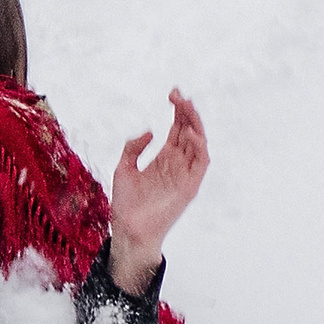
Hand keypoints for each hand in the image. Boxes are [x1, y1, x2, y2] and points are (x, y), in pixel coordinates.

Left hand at [110, 88, 208, 292]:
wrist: (127, 230)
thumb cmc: (126, 204)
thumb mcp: (123, 168)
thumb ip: (133, 148)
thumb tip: (151, 131)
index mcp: (164, 158)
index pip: (177, 129)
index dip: (178, 111)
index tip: (172, 93)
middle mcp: (177, 164)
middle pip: (188, 132)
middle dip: (186, 112)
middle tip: (178, 95)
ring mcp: (185, 175)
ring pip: (198, 144)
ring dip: (195, 124)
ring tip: (186, 107)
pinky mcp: (189, 187)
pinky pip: (200, 164)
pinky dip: (199, 148)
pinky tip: (192, 134)